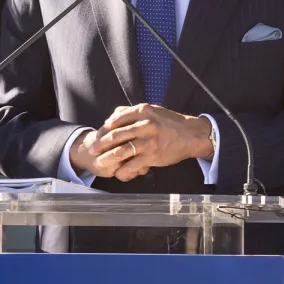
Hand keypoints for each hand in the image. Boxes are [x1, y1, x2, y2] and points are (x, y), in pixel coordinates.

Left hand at [74, 105, 213, 181]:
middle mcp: (145, 125)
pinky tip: (118, 173)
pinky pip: (132, 165)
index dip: (103, 129)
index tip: (97, 136)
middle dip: (101, 144)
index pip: (115, 120)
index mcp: (143, 111)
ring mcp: (148, 141)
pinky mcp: (152, 156)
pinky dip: (123, 171)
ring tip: (100, 163)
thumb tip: (112, 117)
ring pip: (120, 152)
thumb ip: (132, 112)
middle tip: (92, 150)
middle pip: (115, 135)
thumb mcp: (152, 110)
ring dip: (107, 159)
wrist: (191, 134)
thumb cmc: (169, 123)